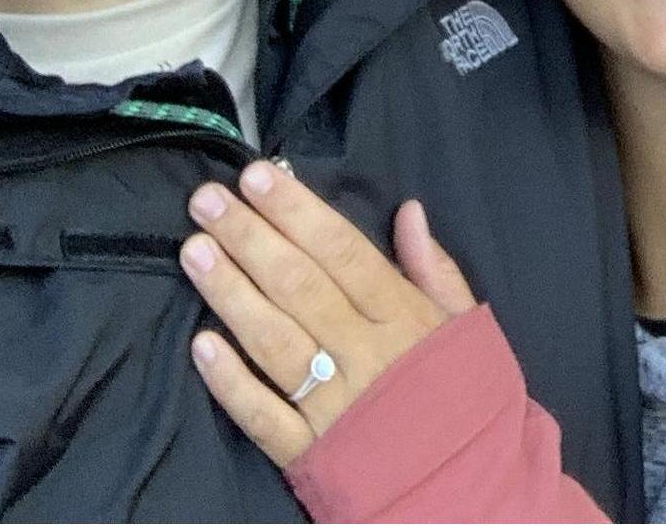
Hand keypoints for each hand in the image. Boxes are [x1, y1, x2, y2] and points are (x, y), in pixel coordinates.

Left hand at [181, 159, 475, 468]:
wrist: (471, 488)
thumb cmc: (466, 396)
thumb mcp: (466, 325)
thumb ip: (435, 269)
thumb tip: (408, 210)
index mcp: (404, 318)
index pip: (343, 253)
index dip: (298, 213)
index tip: (258, 177)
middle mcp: (365, 355)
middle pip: (300, 287)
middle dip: (251, 238)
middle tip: (207, 199)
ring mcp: (332, 407)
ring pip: (275, 341)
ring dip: (230, 294)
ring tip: (194, 251)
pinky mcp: (308, 455)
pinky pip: (263, 415)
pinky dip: (231, 380)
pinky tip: (201, 343)